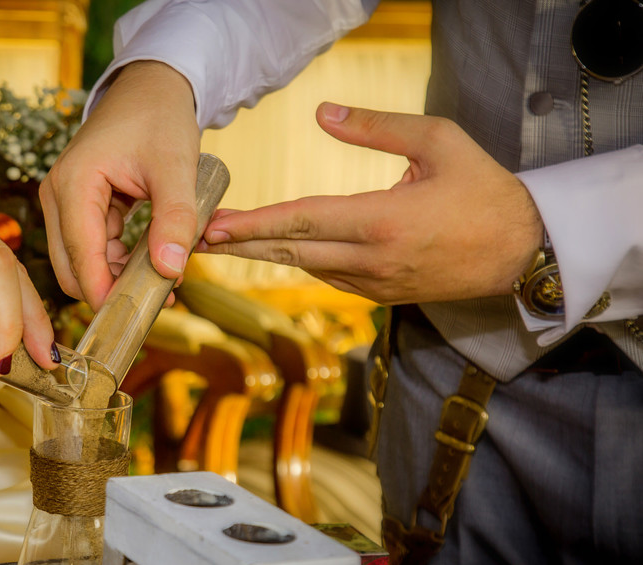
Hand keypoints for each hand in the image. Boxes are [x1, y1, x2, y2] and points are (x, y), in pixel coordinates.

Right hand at [39, 61, 200, 309]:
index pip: (80, 258)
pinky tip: (154, 263)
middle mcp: (58, 196)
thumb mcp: (176, 167)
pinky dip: (119, 262)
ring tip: (166, 282)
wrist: (151, 87)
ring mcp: (64, 202)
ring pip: (82, 263)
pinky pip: (92, 248)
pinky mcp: (77, 207)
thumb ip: (174, 219)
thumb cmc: (159, 117)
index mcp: (73, 184)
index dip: (104, 294)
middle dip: (110, 291)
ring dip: (117, 278)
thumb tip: (171, 270)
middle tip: (159, 302)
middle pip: (71, 269)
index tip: (135, 320)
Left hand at [200, 103, 544, 303]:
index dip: (254, 224)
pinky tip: (277, 247)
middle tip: (198, 237)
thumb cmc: (484, 189)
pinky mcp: (378, 296)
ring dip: (265, 252)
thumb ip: (377, 127)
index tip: (214, 225)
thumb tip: (323, 112)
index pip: (303, 221)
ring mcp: (373, 284)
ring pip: (305, 265)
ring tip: (225, 239)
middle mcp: (372, 260)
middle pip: (290, 252)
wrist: (521, 253)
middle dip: (241, 245)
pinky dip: (299, 259)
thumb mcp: (439, 141)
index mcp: (384, 222)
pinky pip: (327, 275)